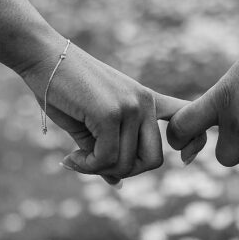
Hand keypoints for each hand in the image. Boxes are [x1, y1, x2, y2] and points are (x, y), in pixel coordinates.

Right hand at [22, 40, 204, 182]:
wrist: (43, 56)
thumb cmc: (63, 88)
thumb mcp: (91, 123)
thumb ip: (108, 149)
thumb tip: (117, 183)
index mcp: (146, 100)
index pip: (185, 116)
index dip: (195, 141)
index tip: (188, 159)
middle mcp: (145, 103)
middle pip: (154, 159)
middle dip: (125, 172)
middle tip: (95, 166)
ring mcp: (130, 107)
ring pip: (127, 163)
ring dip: (98, 170)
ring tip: (76, 159)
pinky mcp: (111, 113)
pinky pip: (107, 158)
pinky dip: (87, 166)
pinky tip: (70, 158)